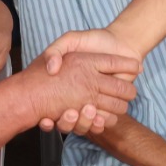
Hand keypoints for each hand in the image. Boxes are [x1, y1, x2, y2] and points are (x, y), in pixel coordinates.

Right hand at [18, 51, 138, 135]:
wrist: (121, 44)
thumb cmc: (94, 41)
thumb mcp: (70, 40)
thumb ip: (56, 50)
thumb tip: (52, 68)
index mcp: (65, 87)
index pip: (49, 113)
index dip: (46, 120)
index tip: (44, 119)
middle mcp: (77, 99)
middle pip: (66, 123)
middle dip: (67, 122)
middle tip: (69, 113)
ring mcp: (92, 104)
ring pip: (82, 125)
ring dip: (83, 123)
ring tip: (85, 110)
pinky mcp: (109, 107)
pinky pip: (100, 123)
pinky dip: (98, 124)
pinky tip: (97, 117)